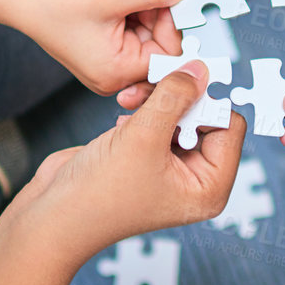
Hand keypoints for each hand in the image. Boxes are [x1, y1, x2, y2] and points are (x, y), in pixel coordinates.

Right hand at [7, 62, 245, 263]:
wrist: (54, 215)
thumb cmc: (100, 194)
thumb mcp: (144, 137)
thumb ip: (176, 96)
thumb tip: (200, 69)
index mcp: (209, 187)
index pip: (230, 127)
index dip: (209, 101)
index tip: (185, 81)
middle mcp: (194, 180)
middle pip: (206, 118)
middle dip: (179, 98)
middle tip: (154, 85)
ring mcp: (169, 168)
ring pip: (179, 114)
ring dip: (157, 100)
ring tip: (130, 100)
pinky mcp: (146, 157)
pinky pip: (158, 120)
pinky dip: (143, 110)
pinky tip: (123, 111)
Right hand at [12, 0, 184, 96]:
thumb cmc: (54, 0)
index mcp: (117, 73)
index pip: (169, 58)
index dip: (172, 25)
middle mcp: (114, 74)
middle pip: (160, 44)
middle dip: (155, 12)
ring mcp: (109, 62)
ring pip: (148, 32)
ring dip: (142, 5)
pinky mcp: (105, 47)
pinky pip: (133, 29)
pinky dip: (131, 7)